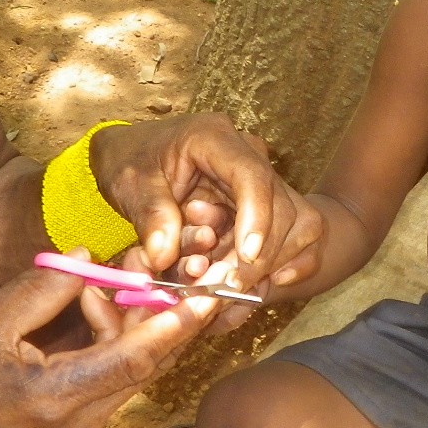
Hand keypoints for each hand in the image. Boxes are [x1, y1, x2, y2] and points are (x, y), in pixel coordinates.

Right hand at [0, 257, 218, 427]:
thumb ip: (40, 290)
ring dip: (133, 325)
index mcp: (58, 397)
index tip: (206, 297)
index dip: (174, 326)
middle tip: (164, 266)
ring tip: (112, 278)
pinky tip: (95, 308)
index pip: (134, 360)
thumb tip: (89, 260)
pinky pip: (110, 380)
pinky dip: (114, 343)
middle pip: (145, 366)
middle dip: (163, 315)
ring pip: (129, 371)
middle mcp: (81, 422)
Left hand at [89, 115, 324, 291]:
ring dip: (269, 264)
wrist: (136, 155)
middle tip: (225, 289)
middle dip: (259, 256)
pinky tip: (263, 284)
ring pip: (297, 225)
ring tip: (227, 286)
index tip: (247, 257)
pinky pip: (297, 235)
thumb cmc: (132, 162)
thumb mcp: (129, 184)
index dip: (257, 218)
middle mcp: (249, 155)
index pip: (252, 176)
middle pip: (282, 207)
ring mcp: (263, 179)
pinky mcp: (267, 203)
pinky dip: (284, 264)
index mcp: (215, 139)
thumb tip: (163, 256)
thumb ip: (150, 216)